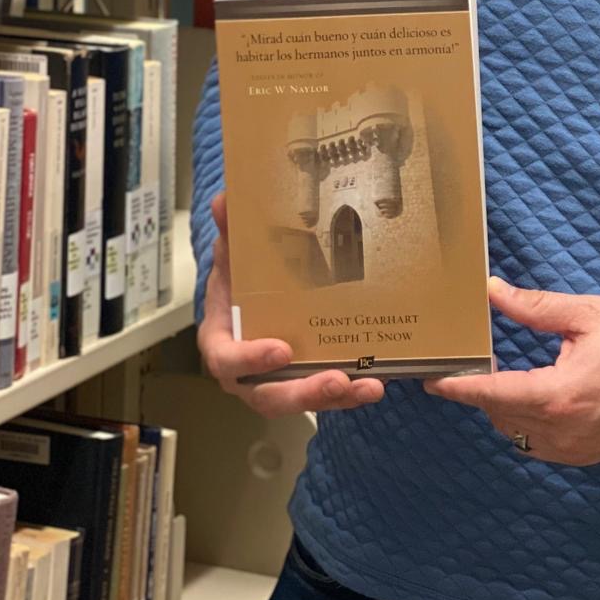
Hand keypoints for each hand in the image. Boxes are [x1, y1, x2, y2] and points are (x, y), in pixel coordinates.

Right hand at [197, 192, 385, 416]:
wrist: (247, 299)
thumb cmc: (236, 284)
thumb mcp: (230, 256)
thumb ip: (228, 231)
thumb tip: (225, 200)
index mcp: (222, 343)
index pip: (227, 360)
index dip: (249, 360)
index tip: (281, 351)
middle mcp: (248, 373)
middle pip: (269, 395)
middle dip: (304, 392)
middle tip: (335, 380)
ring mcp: (277, 382)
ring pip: (303, 399)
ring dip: (337, 396)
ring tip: (369, 386)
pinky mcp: (304, 382)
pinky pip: (325, 393)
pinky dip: (350, 390)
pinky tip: (376, 380)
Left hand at [423, 276, 599, 465]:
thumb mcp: (588, 314)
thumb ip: (535, 307)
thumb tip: (493, 290)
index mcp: (559, 395)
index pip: (492, 394)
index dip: (458, 387)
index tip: (430, 380)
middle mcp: (562, 431)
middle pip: (499, 415)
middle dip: (480, 390)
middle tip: (470, 360)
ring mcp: (574, 449)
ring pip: (517, 433)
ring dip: (502, 408)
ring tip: (499, 375)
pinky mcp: (586, 456)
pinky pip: (539, 445)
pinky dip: (526, 423)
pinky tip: (530, 396)